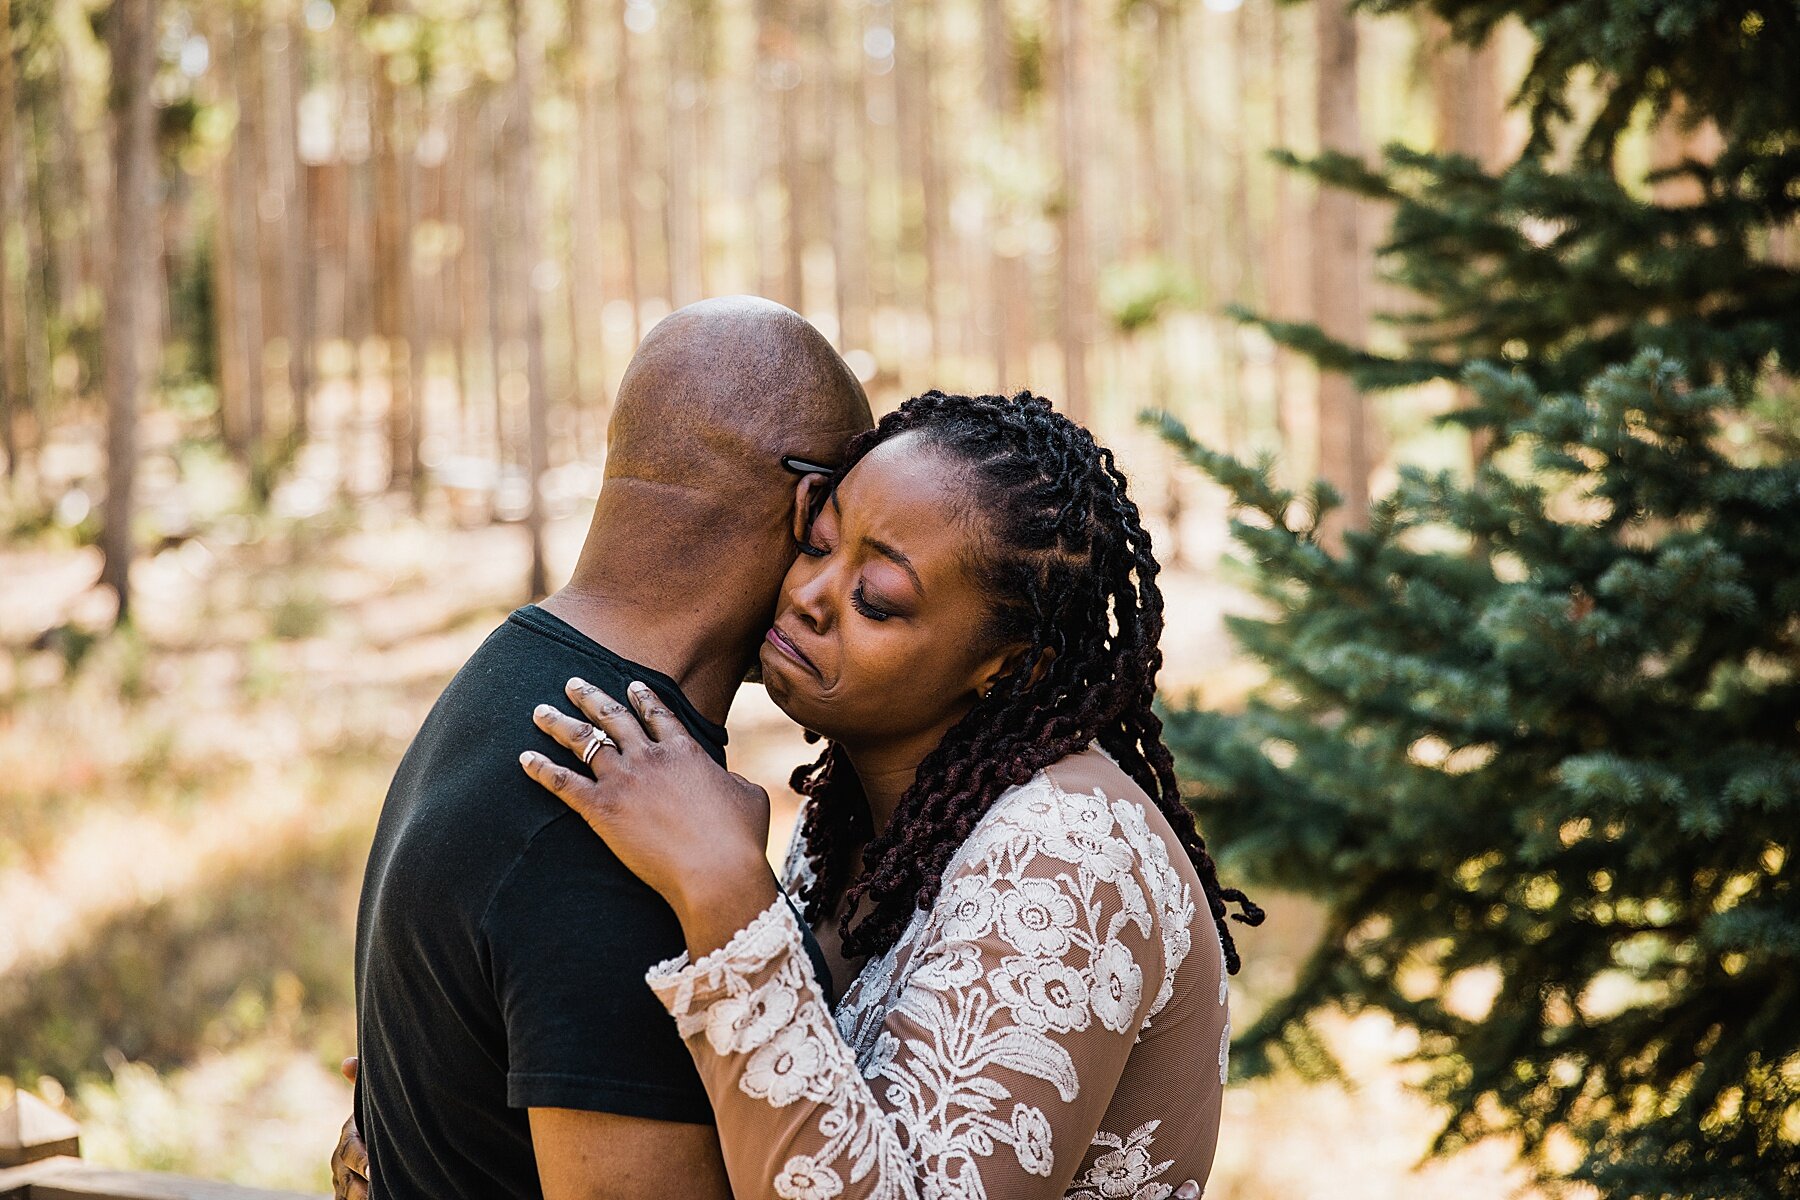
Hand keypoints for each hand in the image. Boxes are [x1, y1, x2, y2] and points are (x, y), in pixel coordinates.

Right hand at [332, 1056, 369, 1199]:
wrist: (378, 1147)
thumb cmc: (377, 1120)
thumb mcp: (372, 1105)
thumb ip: (362, 1085)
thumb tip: (348, 1062)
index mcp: (348, 1138)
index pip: (349, 1149)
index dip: (361, 1158)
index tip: (374, 1167)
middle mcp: (341, 1163)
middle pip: (346, 1176)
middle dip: (360, 1184)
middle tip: (377, 1187)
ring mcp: (342, 1183)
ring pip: (345, 1194)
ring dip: (360, 1197)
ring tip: (376, 1198)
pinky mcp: (346, 1197)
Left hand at [521, 678, 780, 957]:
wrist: (716, 871)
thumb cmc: (740, 839)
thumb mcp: (748, 796)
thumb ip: (733, 780)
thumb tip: (730, 780)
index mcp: (685, 750)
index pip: (658, 714)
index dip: (642, 697)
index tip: (630, 683)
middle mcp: (649, 756)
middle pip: (612, 716)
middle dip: (590, 696)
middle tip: (572, 683)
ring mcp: (623, 780)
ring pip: (583, 740)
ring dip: (558, 723)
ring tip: (540, 711)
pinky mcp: (602, 809)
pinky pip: (563, 783)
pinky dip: (541, 769)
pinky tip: (523, 759)